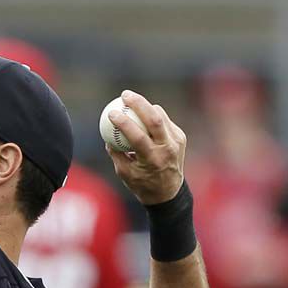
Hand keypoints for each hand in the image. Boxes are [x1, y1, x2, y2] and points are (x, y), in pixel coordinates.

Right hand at [106, 90, 186, 204]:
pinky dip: (153, 115)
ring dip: (145, 106)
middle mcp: (167, 149)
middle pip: (155, 119)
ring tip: (131, 100)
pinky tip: (142, 112)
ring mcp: (176, 142)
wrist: (168, 192)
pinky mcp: (180, 137)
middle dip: (139, 103)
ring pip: (161, 116)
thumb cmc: (140, 183)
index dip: (124, 123)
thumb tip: (107, 134)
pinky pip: (164, 121)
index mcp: (152, 160)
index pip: (138, 137)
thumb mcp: (123, 172)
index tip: (111, 113)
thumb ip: (116, 153)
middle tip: (124, 95)